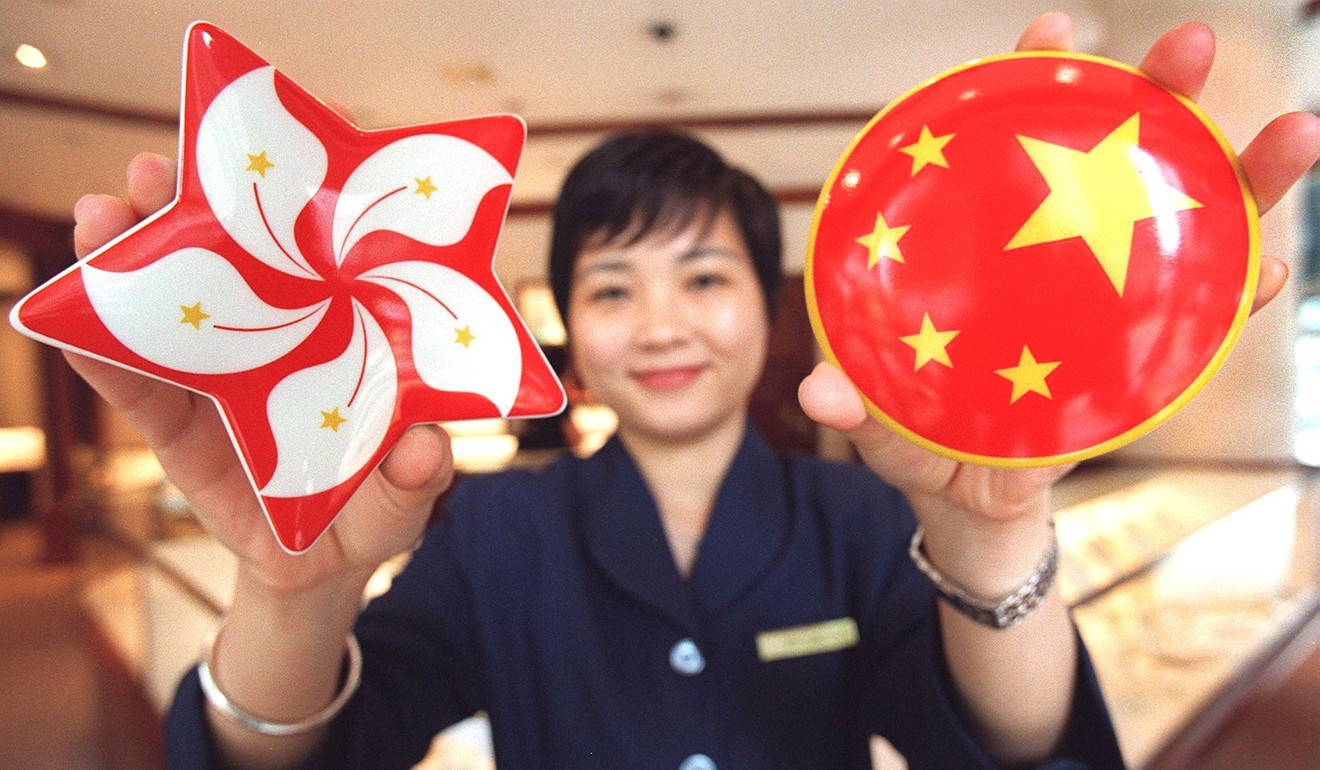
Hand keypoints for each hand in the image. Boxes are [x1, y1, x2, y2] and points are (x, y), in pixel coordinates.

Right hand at [67, 152, 455, 593]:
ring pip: (164, 309)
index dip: (277, 203)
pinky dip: (98, 355)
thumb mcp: (410, 492)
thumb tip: (424, 452)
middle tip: (156, 170)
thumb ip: (421, 475)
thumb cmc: (378, 502)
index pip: (303, 253)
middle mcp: (271, 337)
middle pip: (221, 261)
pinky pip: (135, 389)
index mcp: (332, 329)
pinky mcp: (176, 432)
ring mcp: (217, 379)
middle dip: (184, 208)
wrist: (325, 568)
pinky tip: (68, 324)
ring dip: (124, 260)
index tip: (257, 157)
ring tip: (100, 218)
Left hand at [799, 13, 1319, 585]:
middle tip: (1192, 46)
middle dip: (1160, 95)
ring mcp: (1107, 299)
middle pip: (1115, 158)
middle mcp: (1055, 255)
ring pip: (1185, 221)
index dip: (1035, 80)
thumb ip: (850, 402)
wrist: (964, 500)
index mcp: (986, 245)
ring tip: (1292, 134)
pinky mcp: (1143, 357)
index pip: (1012, 142)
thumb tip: (817, 397)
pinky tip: (1266, 266)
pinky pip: (1205, 317)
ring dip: (1244, 175)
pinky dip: (1241, 288)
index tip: (1053, 31)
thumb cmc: (916, 435)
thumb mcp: (876, 414)